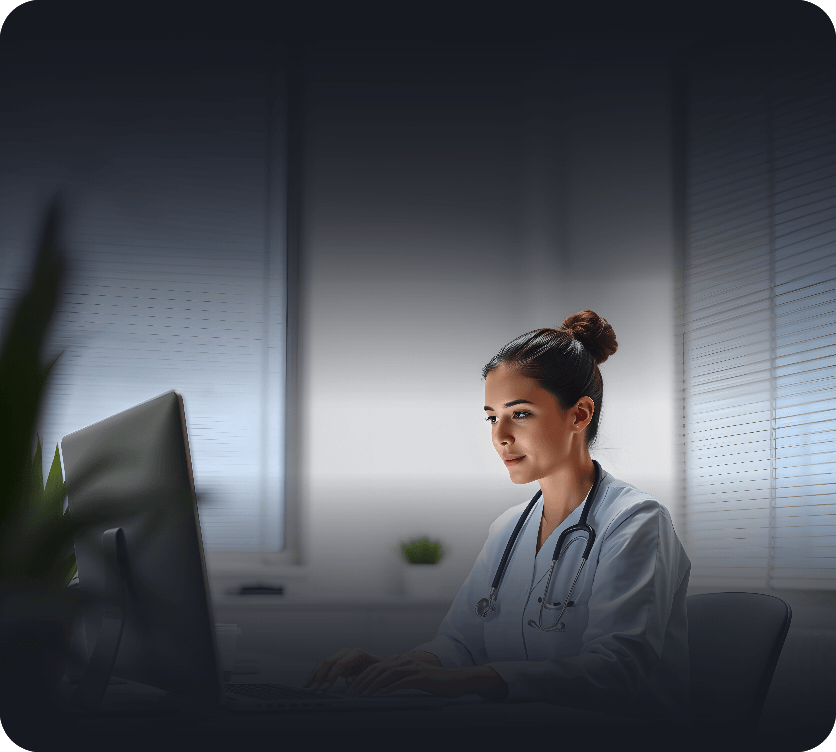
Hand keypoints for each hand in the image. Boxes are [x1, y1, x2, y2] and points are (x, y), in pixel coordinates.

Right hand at [303, 648, 383, 691]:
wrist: (375, 664)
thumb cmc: (373, 671)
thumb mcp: (368, 676)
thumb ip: (357, 678)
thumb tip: (346, 681)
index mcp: (356, 654)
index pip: (340, 665)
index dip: (331, 677)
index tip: (324, 688)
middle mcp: (346, 651)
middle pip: (329, 662)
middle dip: (320, 677)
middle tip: (314, 690)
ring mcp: (340, 654)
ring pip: (323, 663)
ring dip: (313, 675)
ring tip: (306, 686)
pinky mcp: (335, 659)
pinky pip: (323, 665)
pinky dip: (315, 674)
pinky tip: (308, 682)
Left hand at [344, 654, 484, 698]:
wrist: (453, 680)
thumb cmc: (431, 682)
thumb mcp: (410, 680)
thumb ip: (395, 682)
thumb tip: (378, 690)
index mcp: (399, 661)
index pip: (375, 668)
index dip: (361, 678)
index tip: (350, 689)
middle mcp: (404, 661)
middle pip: (378, 669)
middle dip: (362, 681)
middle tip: (351, 693)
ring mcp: (413, 668)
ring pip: (387, 674)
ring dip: (373, 685)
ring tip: (363, 695)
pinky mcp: (421, 676)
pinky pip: (403, 681)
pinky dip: (391, 687)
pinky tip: (383, 694)